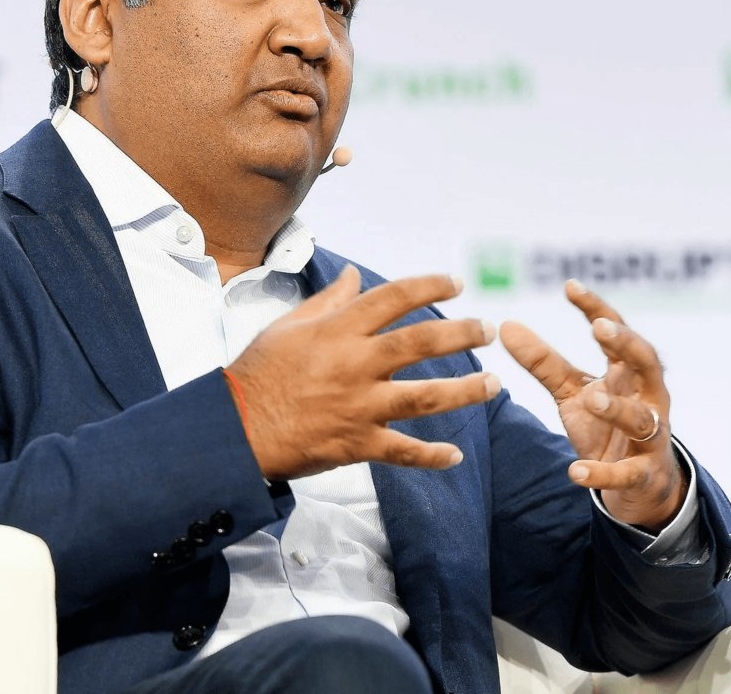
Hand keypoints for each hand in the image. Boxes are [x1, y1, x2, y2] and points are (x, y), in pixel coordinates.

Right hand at [227, 265, 498, 478]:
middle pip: (421, 343)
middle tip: (488, 329)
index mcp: (338, 330)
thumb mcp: (288, 326)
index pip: (394, 298)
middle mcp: (355, 364)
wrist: (236, 428)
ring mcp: (360, 406)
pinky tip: (454, 455)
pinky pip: (403, 451)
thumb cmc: (258, 372)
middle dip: (462, 334)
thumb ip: (329, 301)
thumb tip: (355, 275)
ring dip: (465, 391)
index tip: (457, 282)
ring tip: (494, 386)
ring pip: (425, 396)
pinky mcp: (358, 443)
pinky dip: (431, 455)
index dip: (430, 286)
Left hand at [499, 280, 685, 531]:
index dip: (596, 308)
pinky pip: (628, 473)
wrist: (639, 486)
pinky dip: (603, 473)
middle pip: (648, 363)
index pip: (618, 332)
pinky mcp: (643, 474)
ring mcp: (650, 437)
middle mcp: (647, 399)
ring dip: (618, 408)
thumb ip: (543, 362)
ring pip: (643, 419)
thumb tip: (505, 325)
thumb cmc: (606, 426)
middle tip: (600, 327)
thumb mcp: (572, 392)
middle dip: (628, 343)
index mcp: (628, 374)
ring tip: (591, 400)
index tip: (569, 286)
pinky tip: (575, 471)